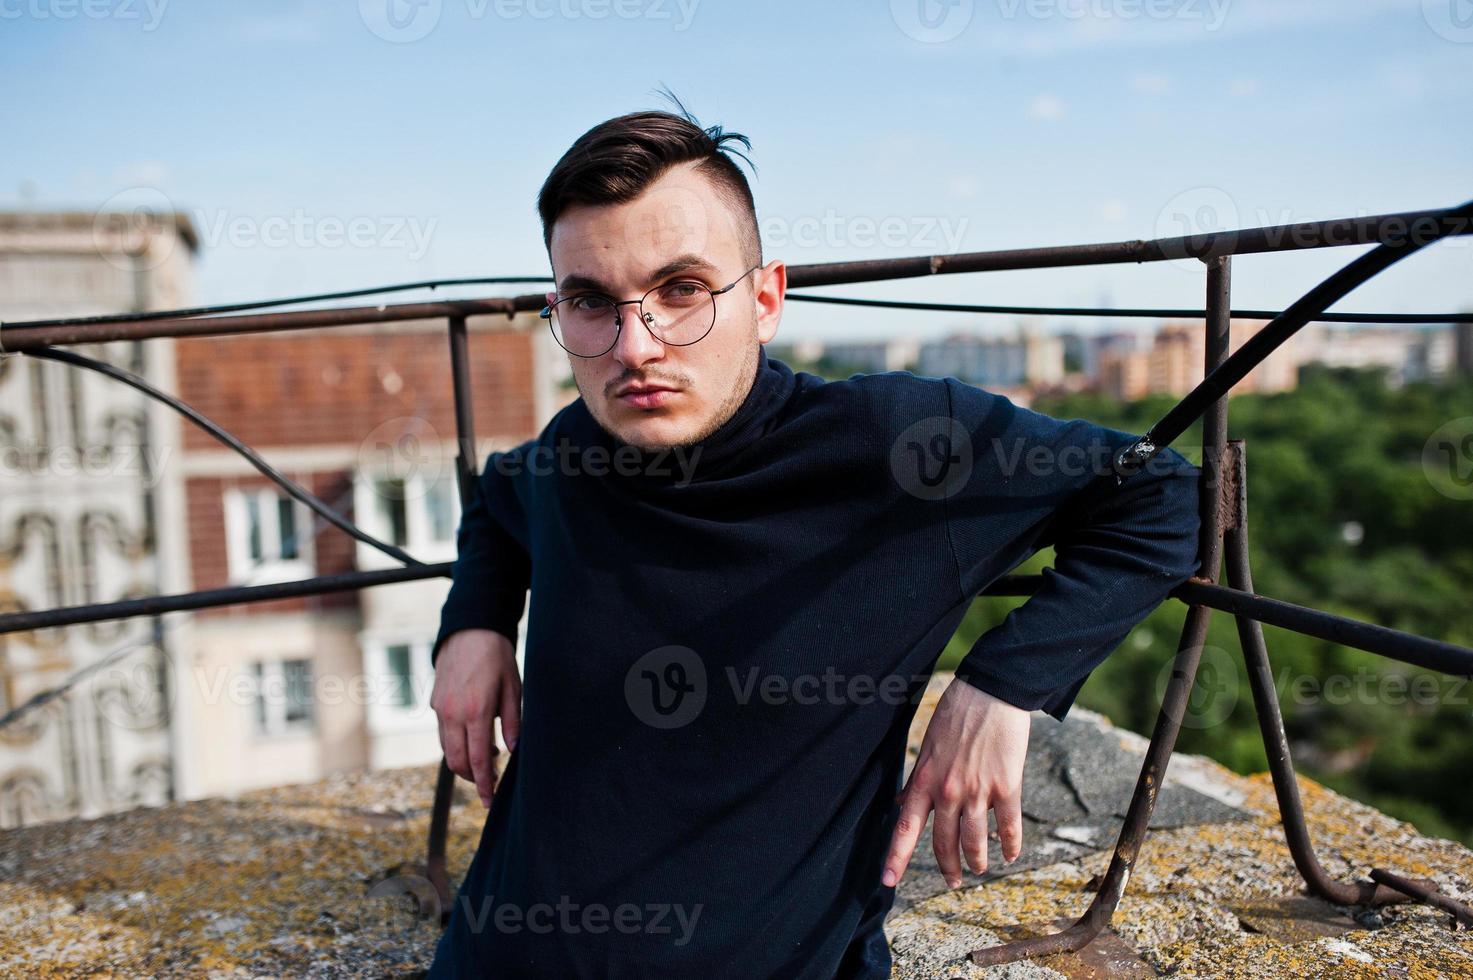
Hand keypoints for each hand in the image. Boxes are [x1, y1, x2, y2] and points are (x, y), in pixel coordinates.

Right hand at [430, 629, 521, 807]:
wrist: (470, 630)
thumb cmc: (497, 658)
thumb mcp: (514, 688)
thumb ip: (513, 722)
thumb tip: (513, 752)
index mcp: (476, 710)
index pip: (477, 759)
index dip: (484, 784)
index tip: (491, 800)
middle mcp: (452, 713)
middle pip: (456, 762)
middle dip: (472, 779)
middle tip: (491, 784)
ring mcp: (440, 709)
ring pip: (447, 750)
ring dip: (464, 762)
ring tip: (489, 759)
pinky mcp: (434, 703)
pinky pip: (443, 734)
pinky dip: (457, 745)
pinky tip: (475, 740)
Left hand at [883, 678, 1029, 889]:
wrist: (990, 693)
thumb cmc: (956, 716)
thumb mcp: (927, 747)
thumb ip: (918, 780)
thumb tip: (902, 802)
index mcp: (925, 781)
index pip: (906, 827)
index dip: (895, 857)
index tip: (887, 881)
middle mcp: (948, 791)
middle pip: (943, 842)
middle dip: (948, 868)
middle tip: (952, 882)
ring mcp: (978, 790)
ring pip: (975, 841)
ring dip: (976, 861)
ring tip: (979, 869)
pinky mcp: (1006, 786)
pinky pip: (1008, 826)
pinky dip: (1010, 846)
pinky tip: (1010, 855)